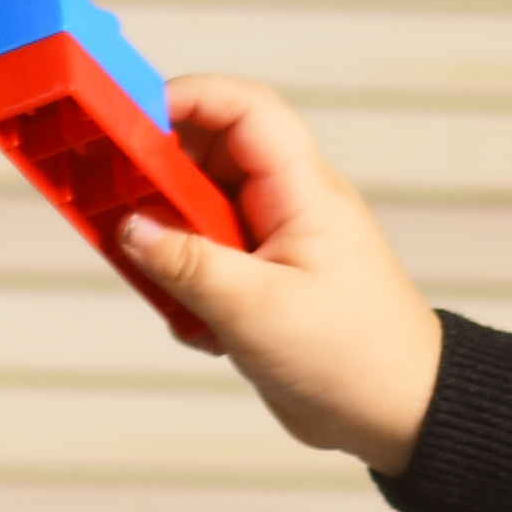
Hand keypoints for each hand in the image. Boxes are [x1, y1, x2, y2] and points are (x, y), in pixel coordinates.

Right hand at [102, 78, 446, 475]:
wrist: (396, 413)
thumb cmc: (354, 356)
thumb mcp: (256, 310)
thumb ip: (188, 265)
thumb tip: (130, 227)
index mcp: (303, 191)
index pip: (244, 110)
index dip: (186, 98)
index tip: (128, 119)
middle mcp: (288, 204)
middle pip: (210, 153)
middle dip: (159, 175)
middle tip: (115, 202)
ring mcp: (273, 240)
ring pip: (200, 208)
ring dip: (170, 241)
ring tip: (160, 282)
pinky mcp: (260, 278)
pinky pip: (205, 257)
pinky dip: (186, 284)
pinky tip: (198, 325)